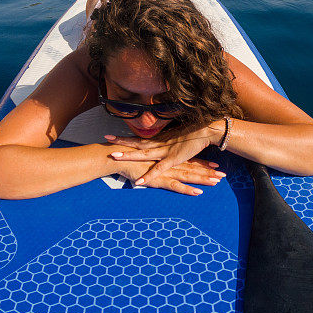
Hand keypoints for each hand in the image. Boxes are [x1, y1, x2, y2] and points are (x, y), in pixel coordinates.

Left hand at [105, 126, 223, 185]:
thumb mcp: (176, 138)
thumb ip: (166, 142)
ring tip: (114, 155)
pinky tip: (139, 181)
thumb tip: (158, 143)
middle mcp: (160, 144)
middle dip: (121, 141)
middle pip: (137, 142)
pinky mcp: (173, 159)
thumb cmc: (193, 134)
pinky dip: (148, 176)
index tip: (111, 135)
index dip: (125, 137)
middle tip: (106, 137)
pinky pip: (158, 169)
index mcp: (160, 140)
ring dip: (129, 154)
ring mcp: (165, 151)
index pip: (138, 138)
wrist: (206, 131)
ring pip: (143, 153)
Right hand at [113, 157, 223, 195]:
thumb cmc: (129, 156)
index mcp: (168, 157)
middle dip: (208, 171)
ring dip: (203, 178)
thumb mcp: (145, 156)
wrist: (117, 156)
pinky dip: (187, 189)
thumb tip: (158, 159)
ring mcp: (165, 170)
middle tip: (223, 174)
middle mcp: (169, 162)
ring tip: (217, 182)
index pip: (188, 160)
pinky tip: (198, 192)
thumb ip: (154, 158)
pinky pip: (176, 185)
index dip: (202, 163)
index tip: (215, 165)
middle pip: (192, 167)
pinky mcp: (158, 179)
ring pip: (188, 175)